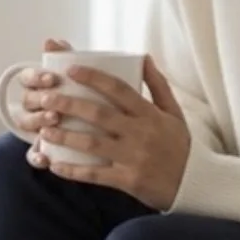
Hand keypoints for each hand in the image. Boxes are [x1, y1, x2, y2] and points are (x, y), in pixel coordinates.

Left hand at [20, 47, 192, 211]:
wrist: (196, 183)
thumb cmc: (180, 146)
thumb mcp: (174, 112)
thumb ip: (158, 85)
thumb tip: (144, 56)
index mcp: (149, 114)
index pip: (119, 89)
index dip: (93, 77)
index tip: (70, 70)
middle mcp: (140, 133)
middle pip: (99, 115)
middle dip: (69, 105)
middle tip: (45, 98)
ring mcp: (133, 157)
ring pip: (93, 145)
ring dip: (65, 137)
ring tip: (43, 131)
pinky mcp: (129, 180)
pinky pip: (96, 175)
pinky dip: (73, 172)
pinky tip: (55, 166)